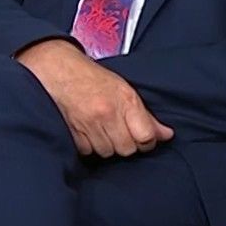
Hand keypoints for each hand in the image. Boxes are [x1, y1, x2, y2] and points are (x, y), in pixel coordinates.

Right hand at [16, 39, 172, 158]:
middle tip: (120, 132)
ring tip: (102, 130)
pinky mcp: (73, 134)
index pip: (146, 137)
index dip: (146, 141)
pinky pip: (88, 152)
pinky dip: (90, 146)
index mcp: (125, 101)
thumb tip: (166, 135)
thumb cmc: (92, 79)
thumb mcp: (124, 90)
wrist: (58, 71)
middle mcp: (108, 114)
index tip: (143, 138)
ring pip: (107, 153)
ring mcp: (89, 125)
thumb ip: (146, 116)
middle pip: (127, 149)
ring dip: (107, 146)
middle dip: (126, 144)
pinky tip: (89, 132)